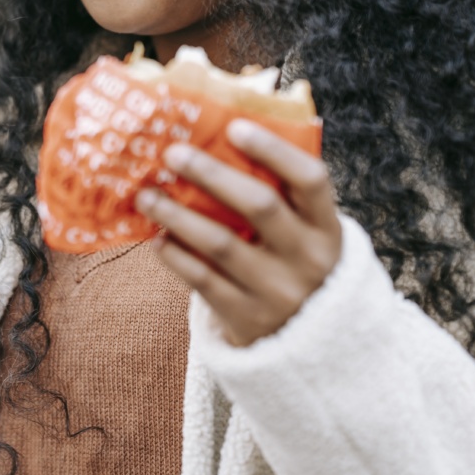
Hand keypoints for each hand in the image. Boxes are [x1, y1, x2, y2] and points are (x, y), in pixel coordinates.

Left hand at [135, 119, 341, 346]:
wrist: (312, 348)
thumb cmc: (293, 264)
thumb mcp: (305, 234)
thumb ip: (278, 194)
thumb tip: (219, 134)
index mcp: (327, 228)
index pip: (310, 179)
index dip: (274, 150)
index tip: (233, 126)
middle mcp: (308, 259)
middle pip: (259, 205)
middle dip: (211, 174)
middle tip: (172, 152)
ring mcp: (278, 291)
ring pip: (221, 244)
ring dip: (177, 215)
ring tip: (147, 195)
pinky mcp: (246, 318)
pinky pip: (203, 280)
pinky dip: (176, 256)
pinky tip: (157, 238)